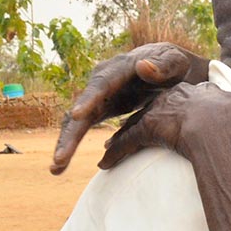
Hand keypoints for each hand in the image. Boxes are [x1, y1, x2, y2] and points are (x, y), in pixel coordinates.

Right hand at [50, 43, 196, 174]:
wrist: (170, 71)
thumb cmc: (174, 65)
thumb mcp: (175, 62)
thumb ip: (163, 64)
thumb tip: (143, 66)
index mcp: (119, 69)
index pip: (102, 84)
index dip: (90, 100)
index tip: (78, 116)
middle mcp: (101, 82)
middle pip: (81, 108)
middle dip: (71, 134)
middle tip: (60, 158)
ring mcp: (98, 97)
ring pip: (76, 122)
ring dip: (66, 144)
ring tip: (56, 168)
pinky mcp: (99, 110)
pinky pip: (81, 128)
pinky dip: (72, 145)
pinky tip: (61, 167)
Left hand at [97, 83, 230, 168]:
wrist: (220, 126)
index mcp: (201, 92)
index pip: (186, 99)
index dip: (180, 109)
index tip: (175, 120)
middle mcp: (177, 97)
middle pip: (156, 108)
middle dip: (145, 121)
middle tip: (138, 132)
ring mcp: (160, 111)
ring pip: (137, 123)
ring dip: (123, 137)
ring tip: (113, 150)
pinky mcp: (148, 127)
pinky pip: (127, 141)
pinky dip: (115, 153)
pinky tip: (105, 164)